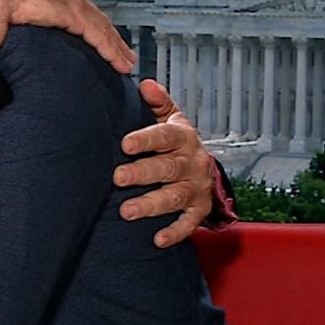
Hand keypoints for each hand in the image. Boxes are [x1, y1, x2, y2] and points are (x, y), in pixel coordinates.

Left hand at [115, 79, 214, 248]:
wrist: (206, 170)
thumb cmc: (178, 142)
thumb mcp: (172, 119)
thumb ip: (158, 103)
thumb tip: (144, 84)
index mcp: (183, 137)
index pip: (165, 135)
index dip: (146, 139)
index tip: (125, 143)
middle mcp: (191, 163)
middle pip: (167, 168)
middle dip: (142, 173)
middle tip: (117, 178)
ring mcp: (196, 188)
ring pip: (174, 197)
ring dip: (151, 205)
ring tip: (126, 211)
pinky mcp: (199, 210)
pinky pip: (188, 223)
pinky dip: (175, 232)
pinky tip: (157, 239)